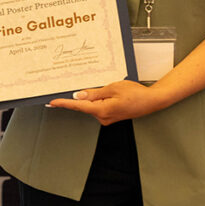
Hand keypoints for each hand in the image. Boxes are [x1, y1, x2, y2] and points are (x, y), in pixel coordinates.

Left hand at [46, 80, 166, 124]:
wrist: (152, 101)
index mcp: (102, 110)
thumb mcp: (113, 88)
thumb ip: (94, 93)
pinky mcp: (111, 116)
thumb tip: (79, 95)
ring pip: (93, 105)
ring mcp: (107, 118)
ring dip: (94, 97)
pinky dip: (100, 100)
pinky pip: (100, 107)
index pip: (78, 106)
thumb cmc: (136, 94)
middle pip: (85, 105)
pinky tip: (107, 93)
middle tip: (79, 87)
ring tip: (108, 88)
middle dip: (81, 96)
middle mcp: (103, 117)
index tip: (52, 102)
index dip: (64, 103)